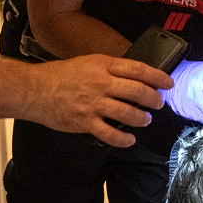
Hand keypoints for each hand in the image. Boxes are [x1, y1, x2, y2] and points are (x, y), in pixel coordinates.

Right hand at [33, 54, 170, 147]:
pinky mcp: (85, 122)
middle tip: (158, 104)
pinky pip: (110, 133)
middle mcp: (100, 83)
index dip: (157, 77)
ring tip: (145, 120)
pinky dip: (123, 139)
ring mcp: (93, 104)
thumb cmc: (58, 76)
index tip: (168, 83)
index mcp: (102, 66)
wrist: (34, 90)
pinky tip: (129, 139)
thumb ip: (108, 70)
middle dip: (153, 99)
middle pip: (137, 91)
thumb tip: (132, 78)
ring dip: (141, 118)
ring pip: (127, 113)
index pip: (138, 70)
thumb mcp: (86, 63)